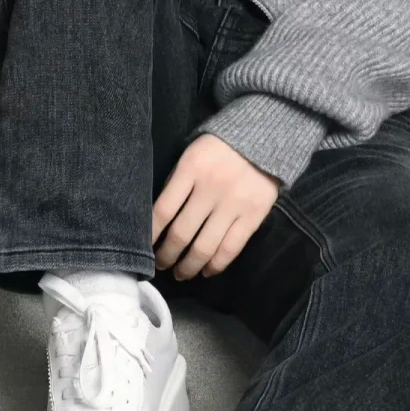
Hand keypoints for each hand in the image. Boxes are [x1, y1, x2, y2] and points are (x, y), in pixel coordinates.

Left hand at [152, 133, 280, 279]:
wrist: (265, 137)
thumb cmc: (219, 149)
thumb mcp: (191, 155)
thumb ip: (176, 182)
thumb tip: (158, 220)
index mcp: (191, 169)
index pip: (163, 210)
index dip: (150, 235)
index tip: (144, 247)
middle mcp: (211, 188)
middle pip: (181, 233)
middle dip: (167, 255)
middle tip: (160, 265)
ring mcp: (234, 204)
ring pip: (205, 246)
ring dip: (189, 266)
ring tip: (180, 273)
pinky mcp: (253, 215)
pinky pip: (231, 248)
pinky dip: (216, 265)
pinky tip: (206, 271)